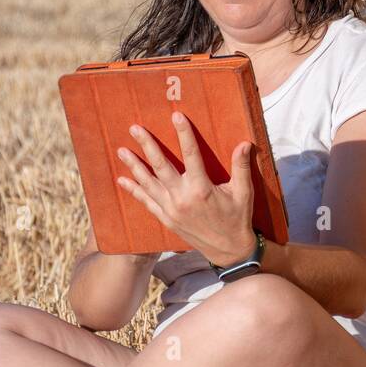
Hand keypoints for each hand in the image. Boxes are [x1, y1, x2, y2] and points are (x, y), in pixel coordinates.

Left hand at [115, 111, 256, 265]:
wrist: (229, 250)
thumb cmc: (238, 219)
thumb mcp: (244, 193)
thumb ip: (241, 167)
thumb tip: (244, 143)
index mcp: (202, 189)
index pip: (191, 154)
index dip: (184, 134)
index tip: (176, 116)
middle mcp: (182, 198)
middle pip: (161, 166)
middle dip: (147, 145)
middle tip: (135, 128)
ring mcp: (171, 210)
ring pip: (148, 183)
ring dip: (134, 166)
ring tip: (121, 150)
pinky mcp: (167, 219)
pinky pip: (146, 202)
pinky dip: (134, 190)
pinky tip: (123, 180)